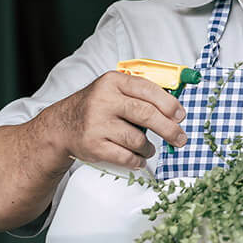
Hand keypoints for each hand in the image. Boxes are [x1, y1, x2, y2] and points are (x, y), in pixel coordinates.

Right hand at [50, 71, 187, 170]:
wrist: (61, 126)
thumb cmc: (96, 107)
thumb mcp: (114, 90)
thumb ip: (141, 93)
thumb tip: (175, 107)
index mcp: (113, 82)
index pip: (149, 90)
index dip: (169, 104)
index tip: (181, 115)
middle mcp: (104, 100)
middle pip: (147, 115)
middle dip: (169, 129)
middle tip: (180, 138)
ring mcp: (97, 124)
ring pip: (137, 139)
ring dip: (149, 147)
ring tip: (149, 148)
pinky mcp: (93, 145)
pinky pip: (125, 156)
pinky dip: (137, 160)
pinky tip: (139, 158)